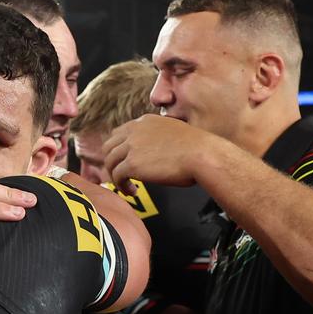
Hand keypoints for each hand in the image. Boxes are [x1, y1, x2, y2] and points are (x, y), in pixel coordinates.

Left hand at [104, 114, 220, 188]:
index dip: (118, 148)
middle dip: (112, 161)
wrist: (204, 155)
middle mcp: (136, 130)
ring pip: (109, 161)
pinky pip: (116, 176)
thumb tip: (156, 154)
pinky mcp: (132, 163)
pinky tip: (133, 192)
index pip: (120, 132)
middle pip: (109, 146)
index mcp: (146, 121)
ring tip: (127, 186)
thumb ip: (159, 138)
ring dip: (115, 176)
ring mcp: (132, 146)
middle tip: (121, 175)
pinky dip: (121, 186)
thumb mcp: (175, 133)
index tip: (123, 161)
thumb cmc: (198, 149)